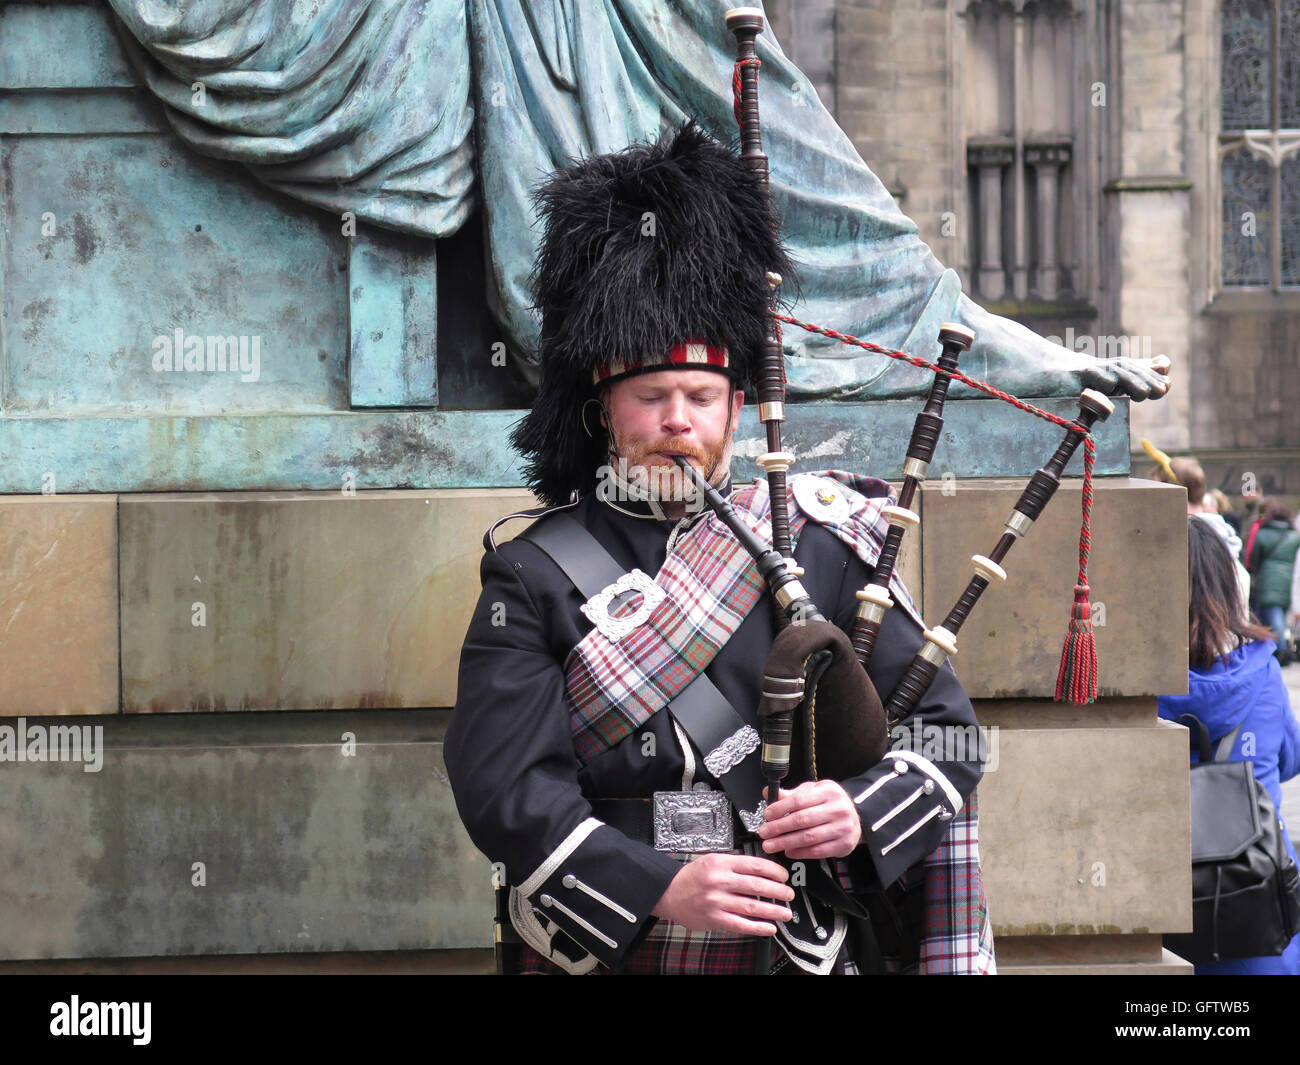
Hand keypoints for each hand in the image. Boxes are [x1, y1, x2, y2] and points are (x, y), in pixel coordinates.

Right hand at [651, 853, 793, 934]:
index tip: (783, 876)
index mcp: (721, 863)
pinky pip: (740, 924)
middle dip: (778, 891)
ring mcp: (717, 901)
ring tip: (785, 913)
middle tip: (789, 894)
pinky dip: (757, 927)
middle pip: (756, 886)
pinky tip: (769, 928)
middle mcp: (720, 881)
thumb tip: (762, 870)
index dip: (774, 871)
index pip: (755, 865)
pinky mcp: (714, 918)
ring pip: (751, 906)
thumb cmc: (691, 877)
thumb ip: (734, 864)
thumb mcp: (711, 860)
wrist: (668, 892)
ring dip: (772, 911)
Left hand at [758, 780, 861, 859]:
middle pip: (802, 820)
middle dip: (779, 828)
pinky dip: (800, 853)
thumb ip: (792, 794)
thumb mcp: (813, 791)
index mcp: (828, 791)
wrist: (855, 817)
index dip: (780, 808)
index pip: (799, 800)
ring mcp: (843, 827)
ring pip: (809, 837)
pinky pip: (818, 851)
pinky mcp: (844, 844)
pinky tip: (789, 851)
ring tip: (771, 845)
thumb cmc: (830, 803)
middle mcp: (838, 808)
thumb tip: (769, 793)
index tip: (767, 815)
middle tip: (764, 833)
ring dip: (786, 843)